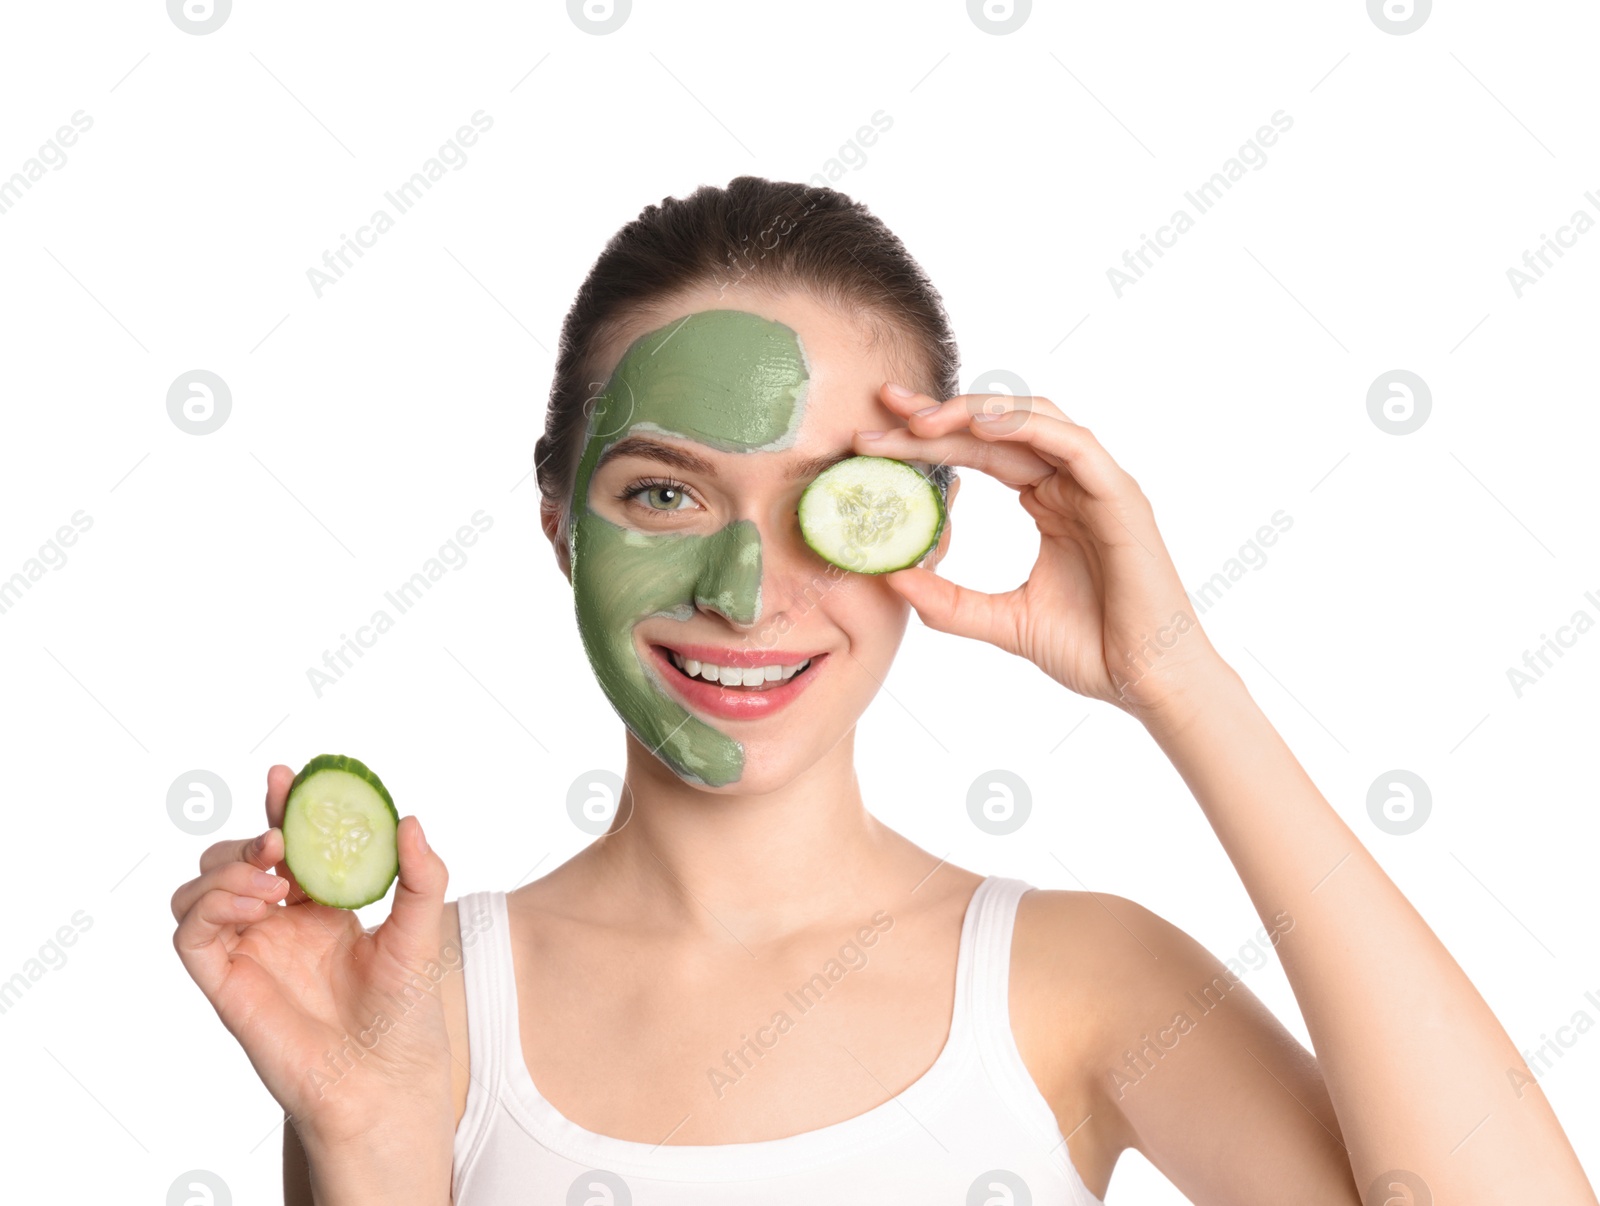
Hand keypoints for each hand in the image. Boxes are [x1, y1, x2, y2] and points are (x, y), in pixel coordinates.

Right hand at [170, 765, 453, 1156]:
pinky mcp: (224, 984)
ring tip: (273, 877)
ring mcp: (246, 952)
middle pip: (233, 860)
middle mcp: (276, 925)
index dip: (279, 806)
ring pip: (198, 891)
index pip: (285, 844)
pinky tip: (256, 903)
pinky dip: (209, 906)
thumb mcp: (420, 929)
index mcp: (317, 905)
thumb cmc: (403, 1011)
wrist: (387, 1077)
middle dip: (249, 836)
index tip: (286, 775)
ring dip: (226, 870)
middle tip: (278, 837)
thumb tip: (409, 819)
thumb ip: (420, 875)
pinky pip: (189, 935)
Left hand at [855, 383, 1225, 720]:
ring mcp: (1098, 485)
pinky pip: (1072, 444)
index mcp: (1049, 504)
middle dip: (938, 415)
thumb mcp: (1004, 622)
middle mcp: (1072, 485)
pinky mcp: (1120, 496)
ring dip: (976, 411)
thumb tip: (892, 579)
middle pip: (997, 430)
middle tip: (883, 406)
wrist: (1150, 684)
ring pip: (1033, 421)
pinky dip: (1027, 427)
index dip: (929, 439)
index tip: (873, 437)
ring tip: (921, 419)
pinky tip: (981, 427)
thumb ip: (950, 602)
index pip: (980, 454)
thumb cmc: (1094, 650)